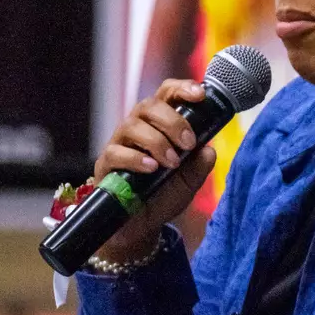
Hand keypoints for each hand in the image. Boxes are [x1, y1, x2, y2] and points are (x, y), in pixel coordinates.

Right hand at [90, 79, 215, 262]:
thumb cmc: (165, 195)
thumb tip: (209, 149)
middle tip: (189, 143)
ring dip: (157, 142)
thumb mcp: (190, 181)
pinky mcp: (105, 164)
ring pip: (132, 125)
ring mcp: (119, 144)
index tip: (200, 95)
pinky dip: (136, 158)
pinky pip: (116, 152)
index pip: (167, 94)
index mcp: (160, 124)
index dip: (182, 88)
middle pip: (149, 105)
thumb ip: (201, 165)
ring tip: (172, 162)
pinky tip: (151, 168)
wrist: (142, 226)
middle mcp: (138, 128)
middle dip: (173, 121)